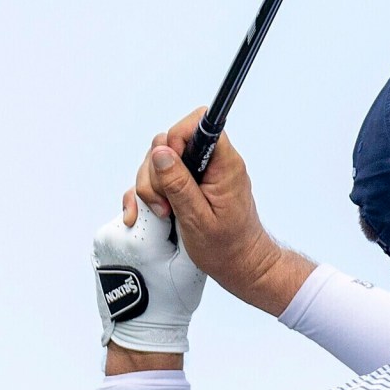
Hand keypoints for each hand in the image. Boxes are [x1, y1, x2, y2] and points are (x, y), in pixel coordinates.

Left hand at [93, 200, 207, 354]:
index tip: (184, 217)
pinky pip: (123, 225)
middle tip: (173, 239)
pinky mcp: (98, 243)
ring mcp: (104, 237)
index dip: (176, 201)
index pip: (161, 193)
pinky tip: (145, 255)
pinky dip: (136, 232)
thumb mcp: (191, 260)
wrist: (140, 329)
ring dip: (148, 222)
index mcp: (142, 235)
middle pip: (146, 200)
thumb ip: (187, 222)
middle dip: (161, 212)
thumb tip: (184, 191)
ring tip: (158, 250)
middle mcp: (117, 232)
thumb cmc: (171, 299)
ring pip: (134, 211)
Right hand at [126, 109, 312, 316]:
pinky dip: (149, 195)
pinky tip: (149, 214)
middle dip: (156, 172)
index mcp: (224, 164)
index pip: (199, 124)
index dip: (177, 139)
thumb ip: (179, 183)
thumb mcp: (198, 218)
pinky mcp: (187, 185)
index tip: (170, 168)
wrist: (240, 265)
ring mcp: (197, 174)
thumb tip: (161, 152)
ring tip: (164, 213)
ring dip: (151, 187)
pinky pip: (159, 178)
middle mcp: (211, 163)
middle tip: (165, 203)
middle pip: (170, 143)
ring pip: (159, 161)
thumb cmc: (227, 247)